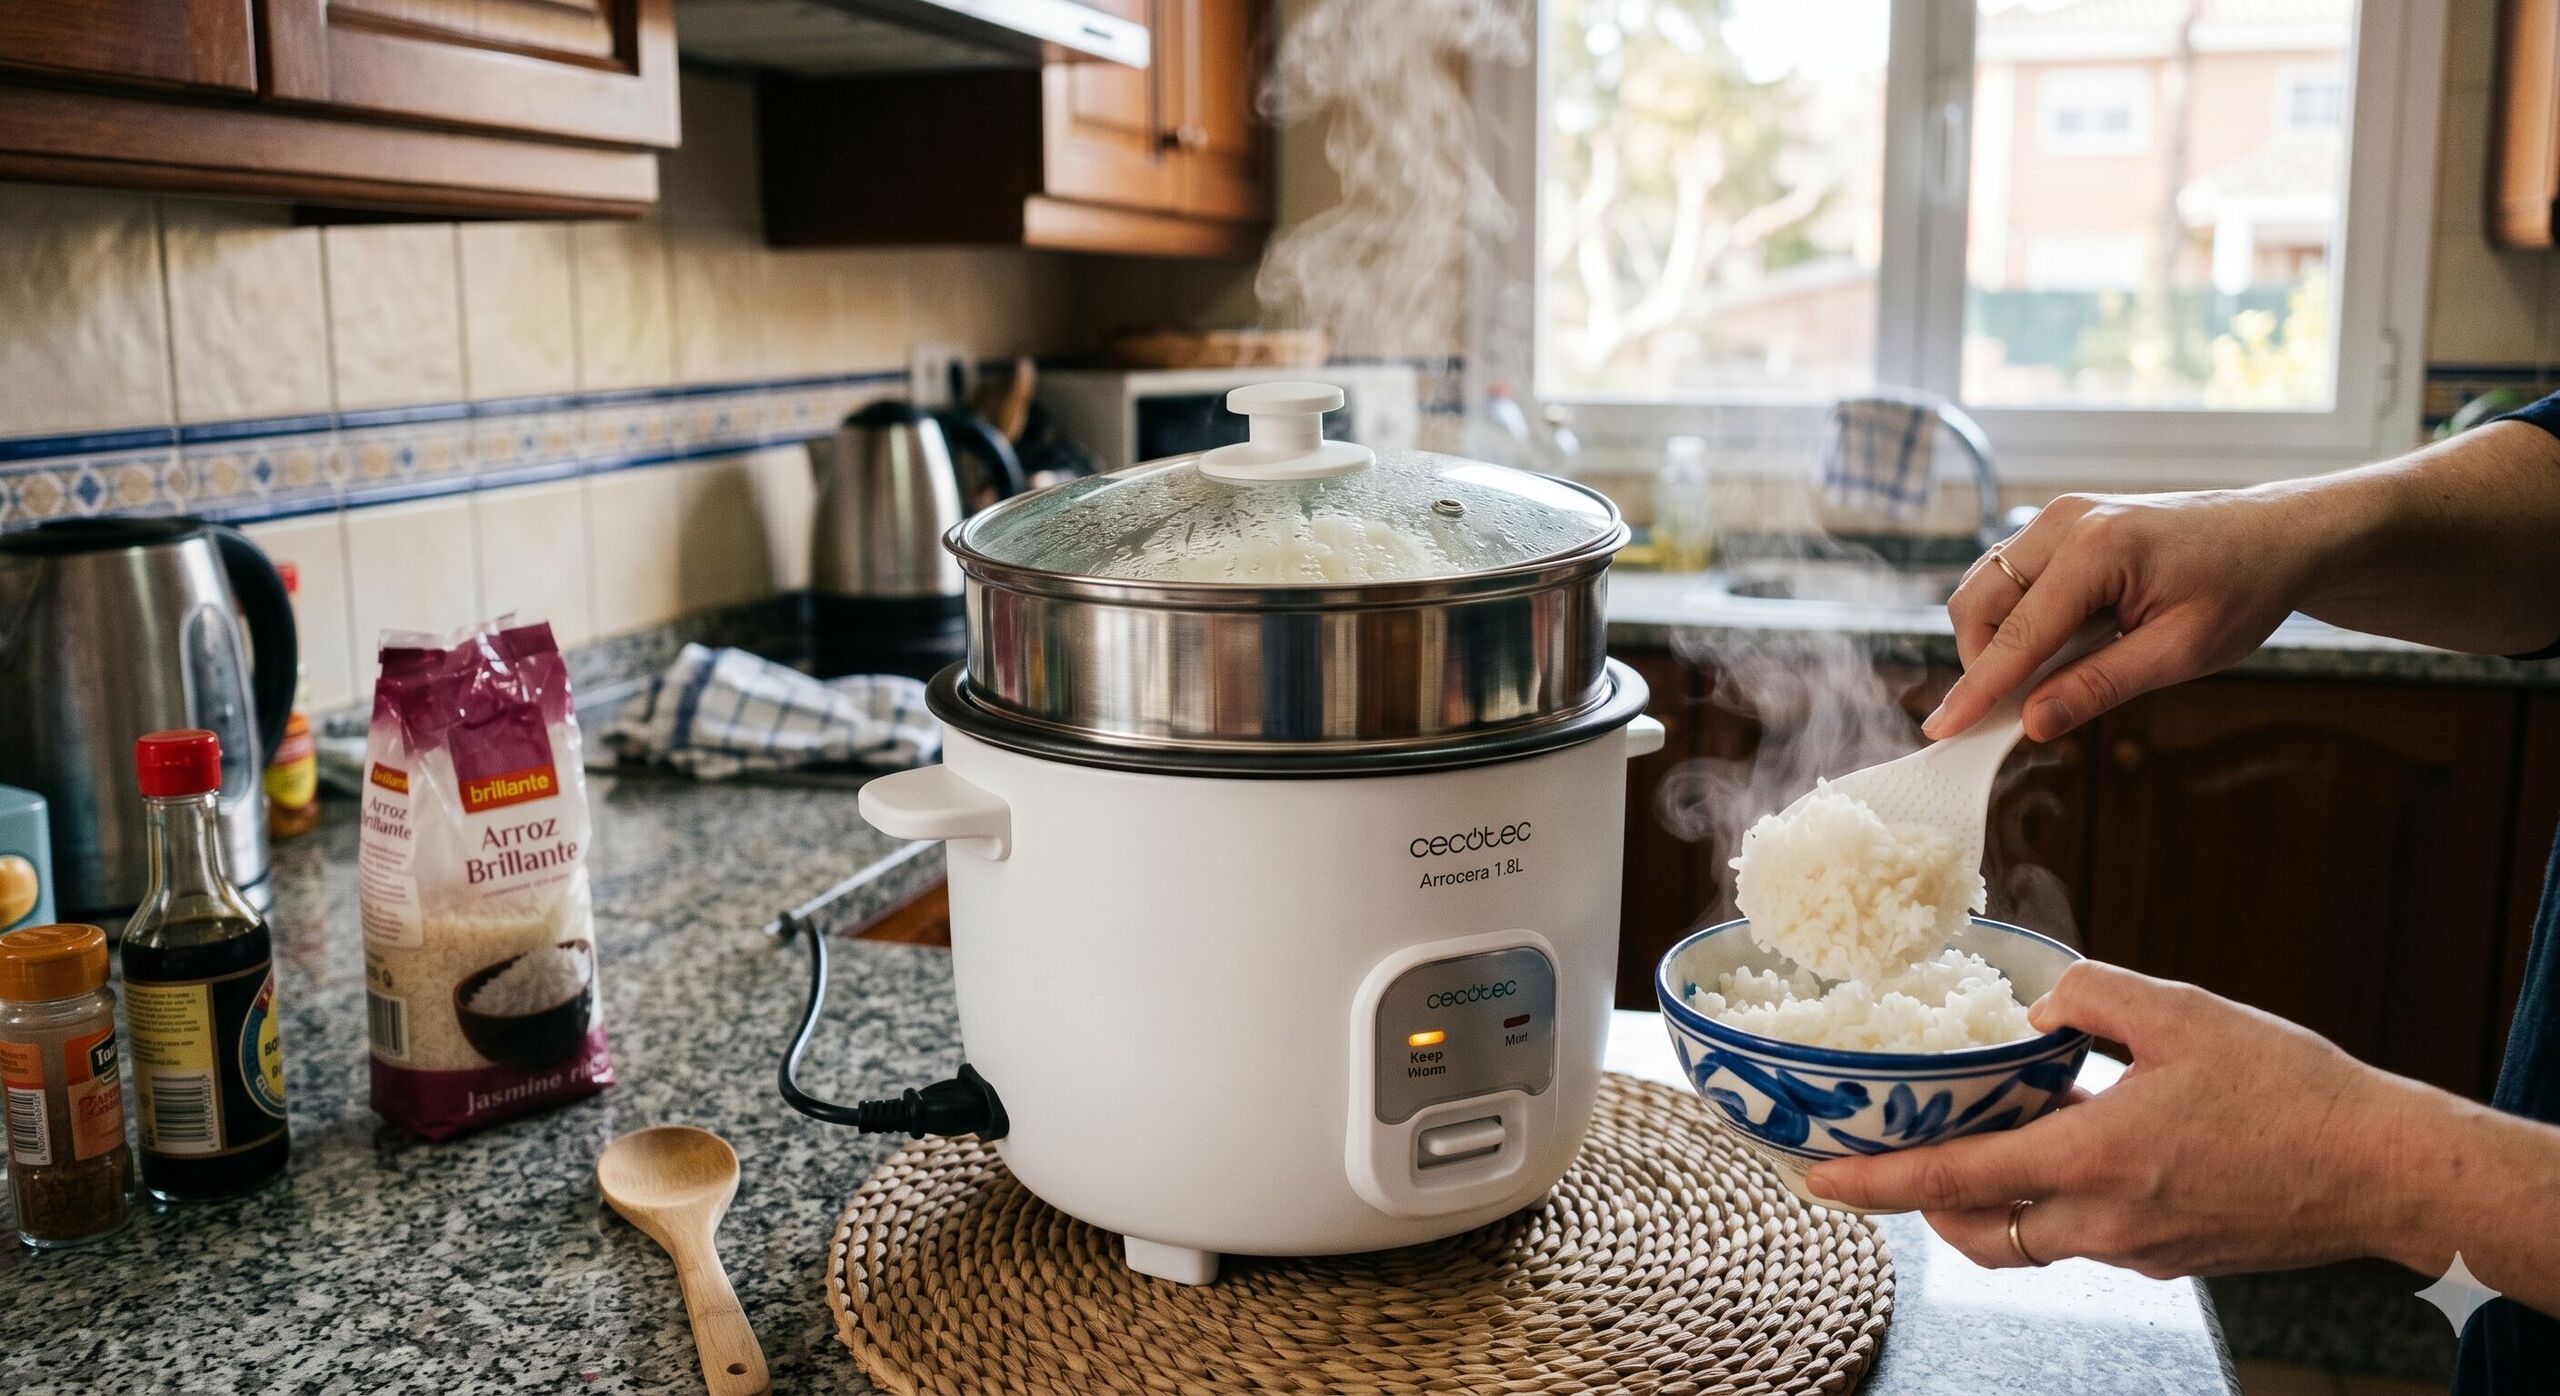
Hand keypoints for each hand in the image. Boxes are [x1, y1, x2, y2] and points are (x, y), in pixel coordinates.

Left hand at [1801, 961, 2420, 1279]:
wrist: (2386, 1169)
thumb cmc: (2293, 1092)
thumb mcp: (2181, 1012)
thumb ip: (2090, 996)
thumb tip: (2038, 1002)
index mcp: (2094, 1160)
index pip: (1953, 1180)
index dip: (1876, 1182)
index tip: (1818, 1176)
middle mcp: (2105, 1221)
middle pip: (1975, 1231)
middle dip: (1921, 1205)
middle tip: (1890, 1160)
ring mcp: (2138, 1249)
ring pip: (2028, 1241)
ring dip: (1986, 1202)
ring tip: (1976, 1143)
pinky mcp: (2170, 1256)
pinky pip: (2082, 1236)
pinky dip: (2052, 1200)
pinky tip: (2067, 1143)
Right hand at [1927, 489, 2330, 740]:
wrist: (2275, 536)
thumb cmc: (2241, 589)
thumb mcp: (2182, 651)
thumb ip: (2100, 685)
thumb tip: (2033, 722)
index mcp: (2097, 549)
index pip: (2016, 635)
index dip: (1977, 689)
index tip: (1941, 730)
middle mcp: (2064, 522)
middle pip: (1977, 603)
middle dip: (1981, 663)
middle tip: (2015, 710)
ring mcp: (2058, 518)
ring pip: (1984, 588)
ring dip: (1996, 640)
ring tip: (2050, 674)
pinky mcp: (2060, 526)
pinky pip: (2007, 578)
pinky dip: (2014, 619)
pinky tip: (2058, 645)